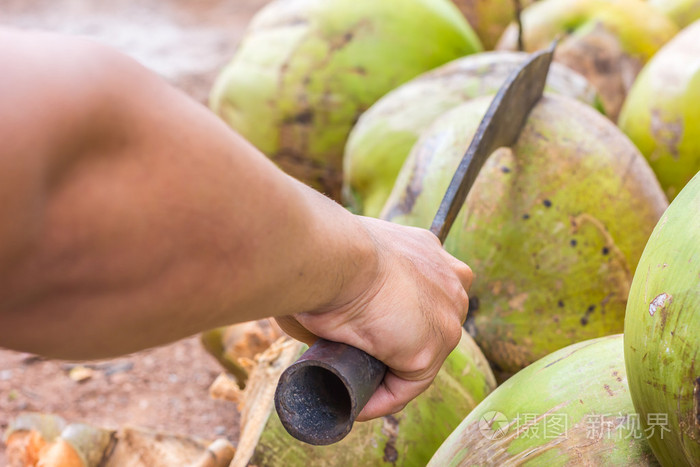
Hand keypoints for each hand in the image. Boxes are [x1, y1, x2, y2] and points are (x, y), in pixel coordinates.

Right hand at [276, 216, 471, 419]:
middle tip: (358, 362)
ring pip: (420, 358)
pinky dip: (382, 400)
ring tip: (354, 389)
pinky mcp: (430, 348)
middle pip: (428, 325)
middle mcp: (448, 279)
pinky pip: (407, 385)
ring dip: (389, 376)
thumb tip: (327, 330)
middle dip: (398, 346)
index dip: (396, 316)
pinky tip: (356, 404)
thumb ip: (353, 289)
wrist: (331, 255)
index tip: (365, 334)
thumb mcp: (347, 263)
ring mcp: (445, 315)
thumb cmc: (325, 251)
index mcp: (427, 251)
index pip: (423, 292)